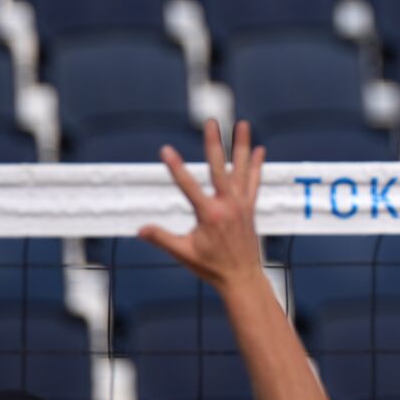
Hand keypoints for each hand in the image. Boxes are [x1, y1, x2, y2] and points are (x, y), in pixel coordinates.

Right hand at [139, 120, 265, 290]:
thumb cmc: (211, 267)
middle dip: (214, 143)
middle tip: (211, 121)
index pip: (188, 186)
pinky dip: (256, 166)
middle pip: (219, 168)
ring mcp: (241, 205)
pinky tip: (260, 149)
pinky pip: (254, 182)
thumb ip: (162, 238)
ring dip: (241, 145)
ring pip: (241, 169)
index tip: (165, 150)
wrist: (242, 278)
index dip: (175, 167)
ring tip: (243, 123)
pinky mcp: (249, 208)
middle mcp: (227, 205)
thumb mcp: (183, 254)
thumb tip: (140, 230)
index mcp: (209, 215)